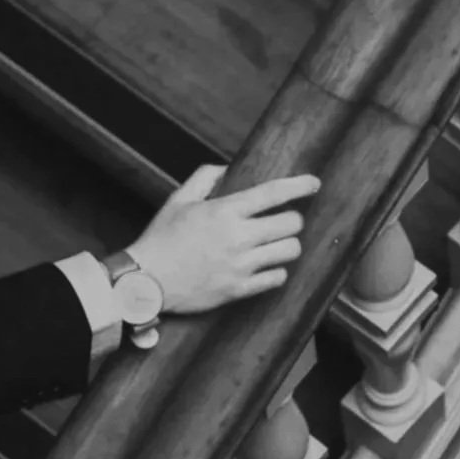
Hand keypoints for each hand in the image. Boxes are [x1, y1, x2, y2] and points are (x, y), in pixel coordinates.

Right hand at [122, 166, 319, 314]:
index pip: (274, 193)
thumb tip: (227, 168)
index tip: (314, 184)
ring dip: (287, 245)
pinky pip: (276, 278)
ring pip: (290, 251)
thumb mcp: (178, 200)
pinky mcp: (238, 290)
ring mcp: (240, 265)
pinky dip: (276, 271)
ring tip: (276, 245)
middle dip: (292, 220)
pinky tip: (266, 267)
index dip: (300, 185)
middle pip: (291, 224)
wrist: (145, 281)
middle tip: (284, 222)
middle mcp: (237, 237)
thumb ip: (204, 178)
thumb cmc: (161, 238)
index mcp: (225, 211)